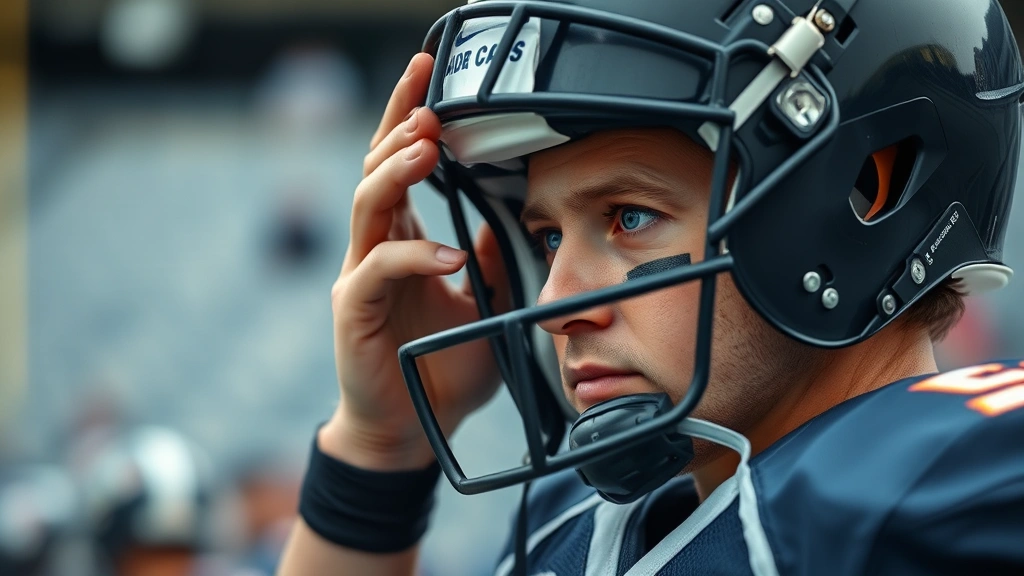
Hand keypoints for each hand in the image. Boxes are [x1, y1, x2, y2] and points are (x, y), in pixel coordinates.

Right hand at [321, 53, 509, 470]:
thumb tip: (510, 212)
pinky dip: (413, 256)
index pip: (399, 166)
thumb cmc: (440, 368)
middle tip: (429, 100)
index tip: (428, 75)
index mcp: (402, 240)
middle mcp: (375, 249)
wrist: (411, 431)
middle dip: (399, 129)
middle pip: (375, 170)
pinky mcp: (355, 310)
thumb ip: (489, 257)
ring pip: (368, 206)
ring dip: (397, 172)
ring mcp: (362, 277)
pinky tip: (448, 255)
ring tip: (426, 146)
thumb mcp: (482, 303)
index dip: (408, 118)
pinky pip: (379, 270)